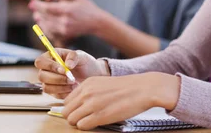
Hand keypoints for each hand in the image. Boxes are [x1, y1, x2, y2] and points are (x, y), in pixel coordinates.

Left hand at [29, 0, 112, 40]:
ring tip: (37, 16)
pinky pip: (50, 33)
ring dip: (40, 20)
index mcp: (67, 10)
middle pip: (44, 17)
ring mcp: (64, 30)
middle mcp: (64, 21)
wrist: (97, 23)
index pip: (47, 7)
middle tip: (34, 8)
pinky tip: (44, 24)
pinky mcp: (65, 36)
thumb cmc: (88, 8)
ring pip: (45, 26)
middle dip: (37, 12)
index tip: (32, 2)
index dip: (37, 5)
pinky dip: (45, 28)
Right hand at [35, 48, 109, 98]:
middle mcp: (47, 69)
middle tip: (72, 79)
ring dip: (61, 87)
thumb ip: (74, 57)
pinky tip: (73, 88)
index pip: (40, 61)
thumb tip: (67, 65)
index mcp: (51, 56)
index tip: (63, 69)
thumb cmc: (86, 63)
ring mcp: (49, 81)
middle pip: (41, 76)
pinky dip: (65, 92)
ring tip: (74, 83)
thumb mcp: (82, 56)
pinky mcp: (54, 92)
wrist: (93, 75)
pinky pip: (54, 95)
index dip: (49, 66)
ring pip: (46, 87)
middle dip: (58, 79)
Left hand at [62, 73, 180, 129]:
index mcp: (87, 83)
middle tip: (85, 118)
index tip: (81, 112)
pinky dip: (87, 127)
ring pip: (72, 120)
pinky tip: (98, 122)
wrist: (144, 89)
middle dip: (74, 117)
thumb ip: (89, 92)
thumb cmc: (126, 88)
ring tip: (92, 120)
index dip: (73, 109)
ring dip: (80, 123)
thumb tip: (78, 105)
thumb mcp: (103, 84)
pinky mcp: (100, 115)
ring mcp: (92, 104)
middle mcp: (87, 92)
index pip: (66, 101)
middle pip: (66, 111)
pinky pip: (82, 126)